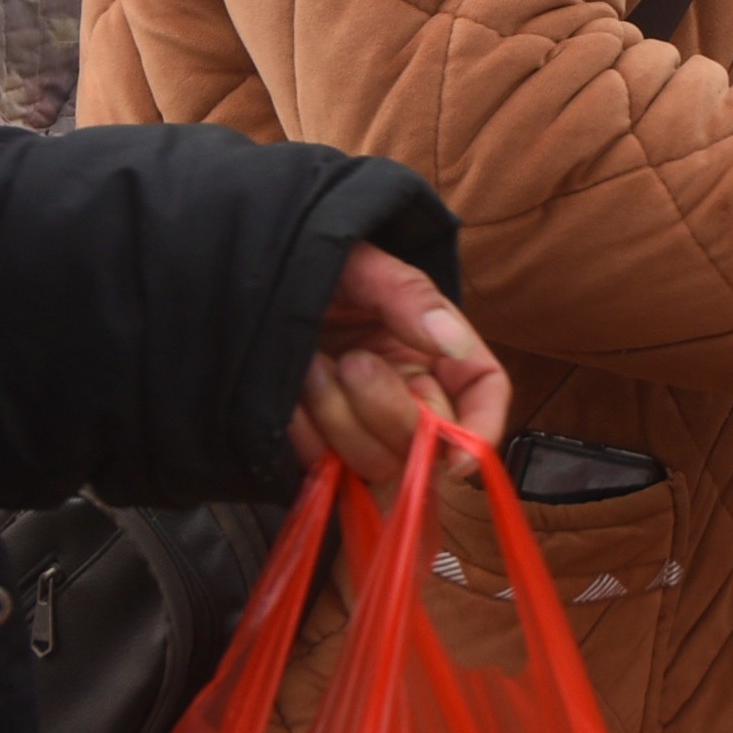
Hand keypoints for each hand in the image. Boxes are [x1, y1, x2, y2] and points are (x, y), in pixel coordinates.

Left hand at [289, 242, 507, 483]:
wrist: (248, 286)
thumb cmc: (311, 267)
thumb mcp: (361, 264)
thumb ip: (409, 296)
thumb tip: (452, 343)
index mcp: (433, 347)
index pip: (484, 392)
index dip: (481, 429)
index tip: (457, 455)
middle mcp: (406, 391)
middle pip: (428, 441)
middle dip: (388, 409)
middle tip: (351, 361)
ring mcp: (363, 423)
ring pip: (377, 462)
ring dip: (340, 417)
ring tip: (312, 366)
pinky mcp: (321, 444)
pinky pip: (328, 469)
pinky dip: (307, 437)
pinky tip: (290, 399)